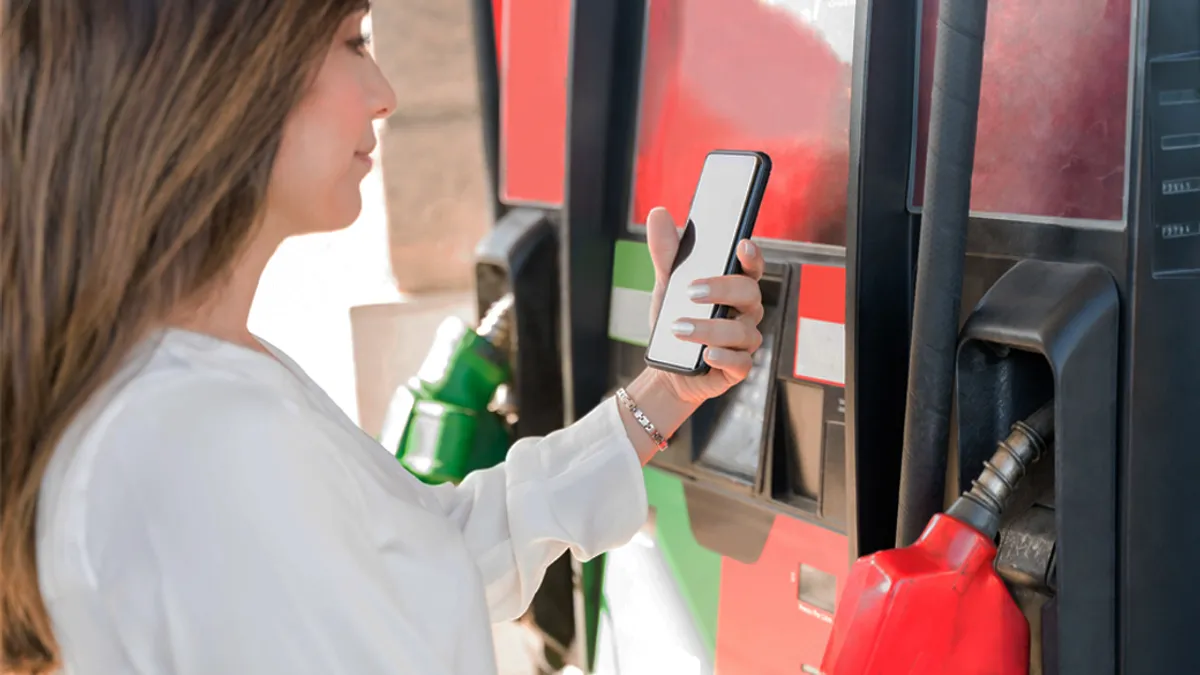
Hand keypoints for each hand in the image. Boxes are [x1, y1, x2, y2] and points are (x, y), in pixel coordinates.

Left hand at [646, 206, 765, 403]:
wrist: (668, 367)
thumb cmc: (676, 320)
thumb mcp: (666, 284)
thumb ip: (666, 252)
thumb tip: (658, 213)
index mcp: (734, 288)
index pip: (751, 268)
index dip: (752, 256)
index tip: (741, 245)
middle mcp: (746, 313)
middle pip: (749, 294)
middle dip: (722, 290)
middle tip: (690, 292)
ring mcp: (744, 342)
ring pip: (743, 331)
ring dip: (711, 328)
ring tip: (679, 328)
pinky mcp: (737, 368)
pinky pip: (741, 363)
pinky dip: (724, 358)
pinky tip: (706, 354)